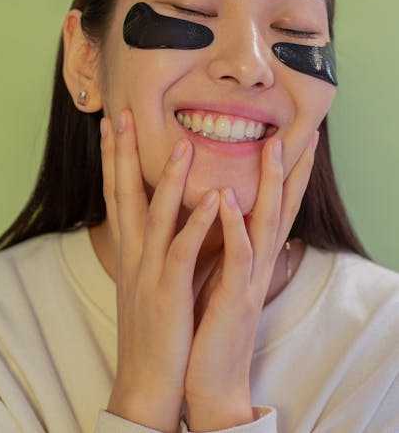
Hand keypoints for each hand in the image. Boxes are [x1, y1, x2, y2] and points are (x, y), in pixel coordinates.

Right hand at [100, 110, 219, 432]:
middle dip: (122, 151)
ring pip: (157, 214)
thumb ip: (149, 244)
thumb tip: (154, 215)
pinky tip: (211, 201)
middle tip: (124, 112)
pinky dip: (196, 224)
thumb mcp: (144, 278)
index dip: (112, 156)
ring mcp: (149, 270)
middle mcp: (133, 252)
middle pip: (124, 192)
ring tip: (182, 143)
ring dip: (168, 178)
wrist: (146, 378)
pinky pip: (183, 251)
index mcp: (128, 248)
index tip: (111, 122)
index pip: (116, 192)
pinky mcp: (169, 290)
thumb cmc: (152, 326)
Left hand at [184, 133, 318, 430]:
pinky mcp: (235, 296)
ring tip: (272, 146)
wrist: (209, 379)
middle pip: (282, 206)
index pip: (275, 204)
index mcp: (253, 255)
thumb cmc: (211, 322)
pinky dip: (234, 224)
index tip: (296, 138)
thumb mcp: (221, 276)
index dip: (287, 172)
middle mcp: (258, 262)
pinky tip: (227, 197)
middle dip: (292, 168)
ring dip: (270, 183)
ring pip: (266, 222)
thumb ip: (228, 244)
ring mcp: (250, 279)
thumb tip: (228, 212)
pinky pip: (237, 255)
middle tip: (303, 132)